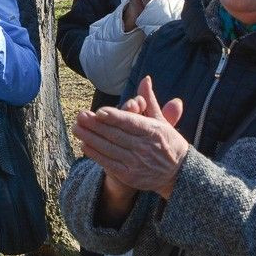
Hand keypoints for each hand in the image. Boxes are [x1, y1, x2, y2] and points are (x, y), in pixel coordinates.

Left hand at [73, 76, 186, 198]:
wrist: (179, 174)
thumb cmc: (168, 142)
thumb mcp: (161, 121)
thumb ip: (150, 100)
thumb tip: (145, 79)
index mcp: (154, 131)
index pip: (130, 123)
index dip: (114, 117)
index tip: (99, 111)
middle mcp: (145, 147)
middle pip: (116, 135)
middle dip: (96, 125)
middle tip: (80, 116)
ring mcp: (137, 163)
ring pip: (109, 148)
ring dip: (90, 138)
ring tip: (76, 128)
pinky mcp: (130, 176)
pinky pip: (109, 163)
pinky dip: (95, 154)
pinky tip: (84, 145)